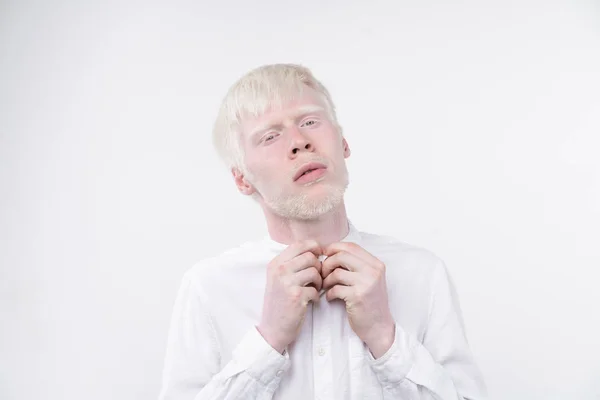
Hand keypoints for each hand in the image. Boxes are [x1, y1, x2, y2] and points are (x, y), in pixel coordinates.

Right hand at [257, 240, 322, 353]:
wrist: (272, 328)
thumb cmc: (279, 302)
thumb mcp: (278, 278)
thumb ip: (292, 264)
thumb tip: (314, 251)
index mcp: (275, 264)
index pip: (299, 244)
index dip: (314, 247)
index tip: (319, 257)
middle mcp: (280, 270)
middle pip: (310, 257)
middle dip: (318, 267)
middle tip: (316, 278)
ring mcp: (287, 283)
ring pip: (315, 271)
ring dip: (319, 281)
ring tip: (314, 289)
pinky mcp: (296, 296)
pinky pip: (316, 289)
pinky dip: (317, 295)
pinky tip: (311, 300)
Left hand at [321, 242, 394, 357]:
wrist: (379, 327)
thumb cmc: (370, 302)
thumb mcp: (368, 279)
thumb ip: (355, 265)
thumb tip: (330, 253)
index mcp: (376, 264)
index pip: (351, 246)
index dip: (334, 248)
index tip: (324, 256)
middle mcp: (373, 271)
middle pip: (341, 255)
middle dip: (327, 264)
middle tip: (323, 274)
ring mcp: (366, 283)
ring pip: (336, 272)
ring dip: (326, 280)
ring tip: (326, 287)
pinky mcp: (358, 296)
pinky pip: (335, 288)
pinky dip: (329, 293)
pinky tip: (331, 298)